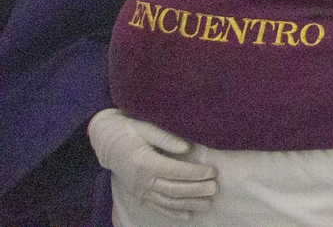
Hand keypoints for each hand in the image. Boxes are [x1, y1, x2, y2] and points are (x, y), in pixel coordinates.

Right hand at [88, 109, 217, 216]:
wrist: (107, 144)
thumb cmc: (130, 131)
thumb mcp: (146, 127)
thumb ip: (166, 138)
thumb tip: (187, 147)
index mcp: (144, 162)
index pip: (174, 170)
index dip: (194, 173)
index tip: (212, 171)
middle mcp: (141, 180)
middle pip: (173, 188)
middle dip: (196, 190)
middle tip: (215, 188)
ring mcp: (139, 190)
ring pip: (167, 201)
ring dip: (188, 203)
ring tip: (208, 203)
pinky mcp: (138, 196)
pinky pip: (157, 207)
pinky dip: (173, 212)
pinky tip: (188, 215)